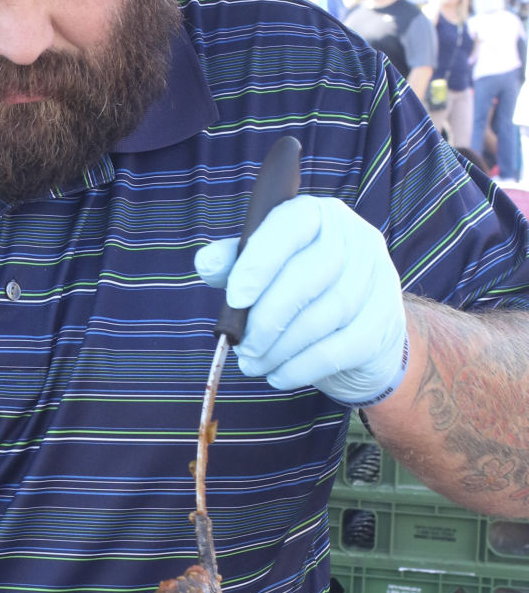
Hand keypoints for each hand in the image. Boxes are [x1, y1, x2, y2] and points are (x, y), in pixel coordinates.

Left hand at [195, 195, 407, 405]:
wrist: (357, 335)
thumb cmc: (301, 295)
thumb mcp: (264, 273)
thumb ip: (235, 264)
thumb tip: (206, 262)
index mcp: (319, 215)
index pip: (292, 224)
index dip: (261, 261)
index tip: (236, 299)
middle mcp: (356, 238)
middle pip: (312, 274)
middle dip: (269, 317)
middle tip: (242, 347)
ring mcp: (378, 277)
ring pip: (327, 313)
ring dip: (282, 347)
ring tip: (253, 364)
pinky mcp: (386, 319)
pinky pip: (342, 347)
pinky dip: (303, 367)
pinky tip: (279, 376)